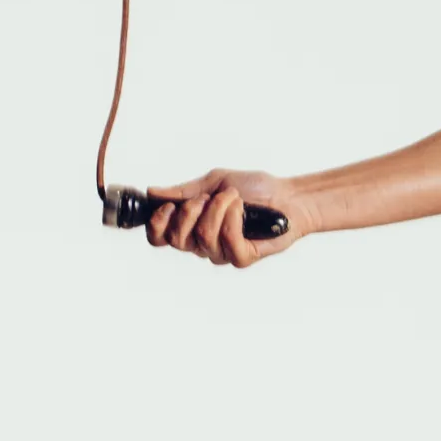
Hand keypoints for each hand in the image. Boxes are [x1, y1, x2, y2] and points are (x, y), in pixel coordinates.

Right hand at [144, 167, 302, 265]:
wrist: (287, 196)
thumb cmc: (253, 189)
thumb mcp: (213, 183)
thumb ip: (183, 191)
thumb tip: (153, 192)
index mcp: (190, 227)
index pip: (158, 238)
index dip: (157, 225)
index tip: (169, 206)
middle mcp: (202, 244)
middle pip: (176, 240)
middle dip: (191, 211)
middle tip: (210, 197)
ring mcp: (222, 253)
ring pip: (203, 237)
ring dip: (218, 209)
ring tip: (234, 198)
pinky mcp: (242, 257)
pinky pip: (227, 241)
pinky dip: (234, 218)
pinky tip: (243, 210)